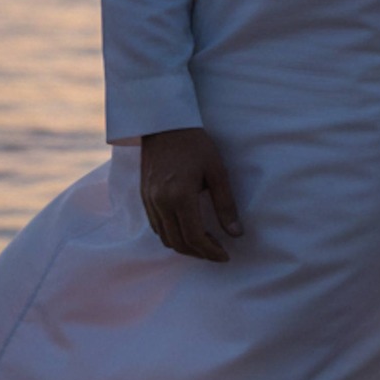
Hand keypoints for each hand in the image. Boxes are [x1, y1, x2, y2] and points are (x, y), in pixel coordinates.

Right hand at [140, 127, 242, 262]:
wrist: (164, 123)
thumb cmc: (194, 144)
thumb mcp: (216, 171)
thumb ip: (225, 204)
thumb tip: (236, 233)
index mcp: (179, 196)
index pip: (194, 237)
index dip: (211, 251)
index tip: (225, 255)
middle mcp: (160, 202)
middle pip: (178, 243)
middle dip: (199, 253)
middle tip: (217, 253)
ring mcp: (149, 200)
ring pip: (165, 237)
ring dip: (185, 246)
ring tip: (205, 243)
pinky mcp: (143, 196)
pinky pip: (156, 226)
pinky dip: (171, 235)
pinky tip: (186, 228)